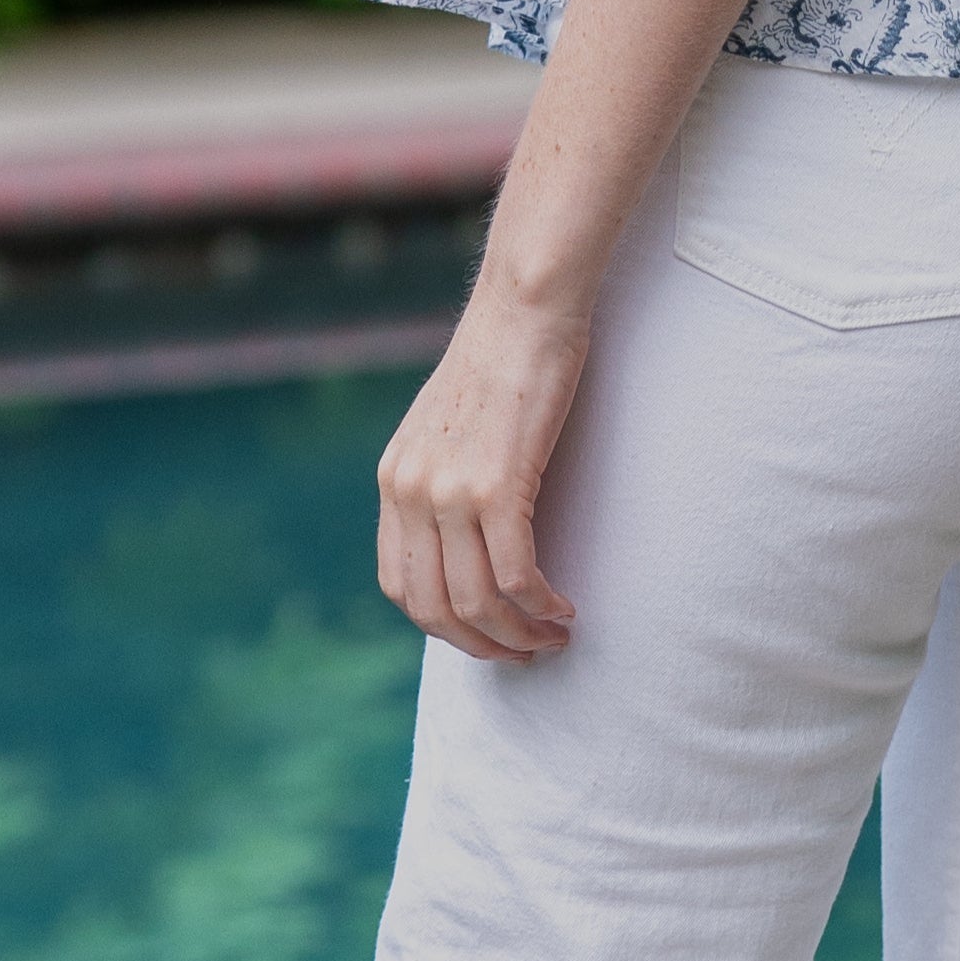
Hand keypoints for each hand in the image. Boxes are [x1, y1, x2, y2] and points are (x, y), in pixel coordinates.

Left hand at [376, 258, 589, 659]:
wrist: (524, 307)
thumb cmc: (504, 357)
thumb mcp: (450, 425)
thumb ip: (445, 476)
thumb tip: (468, 530)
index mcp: (393, 479)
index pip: (399, 585)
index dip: (444, 626)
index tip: (486, 634)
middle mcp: (409, 490)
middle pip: (432, 608)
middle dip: (481, 645)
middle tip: (525, 653)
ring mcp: (447, 491)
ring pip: (474, 601)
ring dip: (517, 635)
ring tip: (553, 638)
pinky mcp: (495, 486)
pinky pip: (514, 575)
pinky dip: (541, 605)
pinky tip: (566, 608)